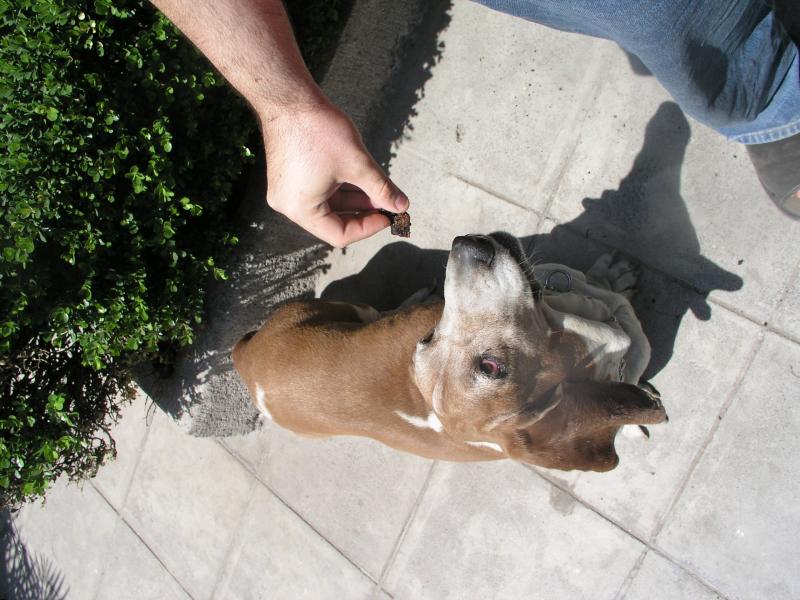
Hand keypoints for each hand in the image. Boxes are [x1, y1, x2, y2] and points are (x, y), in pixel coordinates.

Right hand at [261, 101, 408, 246]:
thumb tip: (401, 206)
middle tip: (388, 203)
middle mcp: (289, 206)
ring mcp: (286, 191)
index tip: (389, 215)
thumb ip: (381, 189)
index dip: (369, 227)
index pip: (340, 235)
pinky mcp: (288, 177)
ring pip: (327, 205)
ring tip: (378, 189)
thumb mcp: (357, 163)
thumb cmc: (318, 129)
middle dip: (363, 212)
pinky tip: (360, 179)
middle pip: (333, 222)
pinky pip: (318, 191)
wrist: (289, 97)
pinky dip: (339, 188)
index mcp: (301, 210)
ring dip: (354, 199)